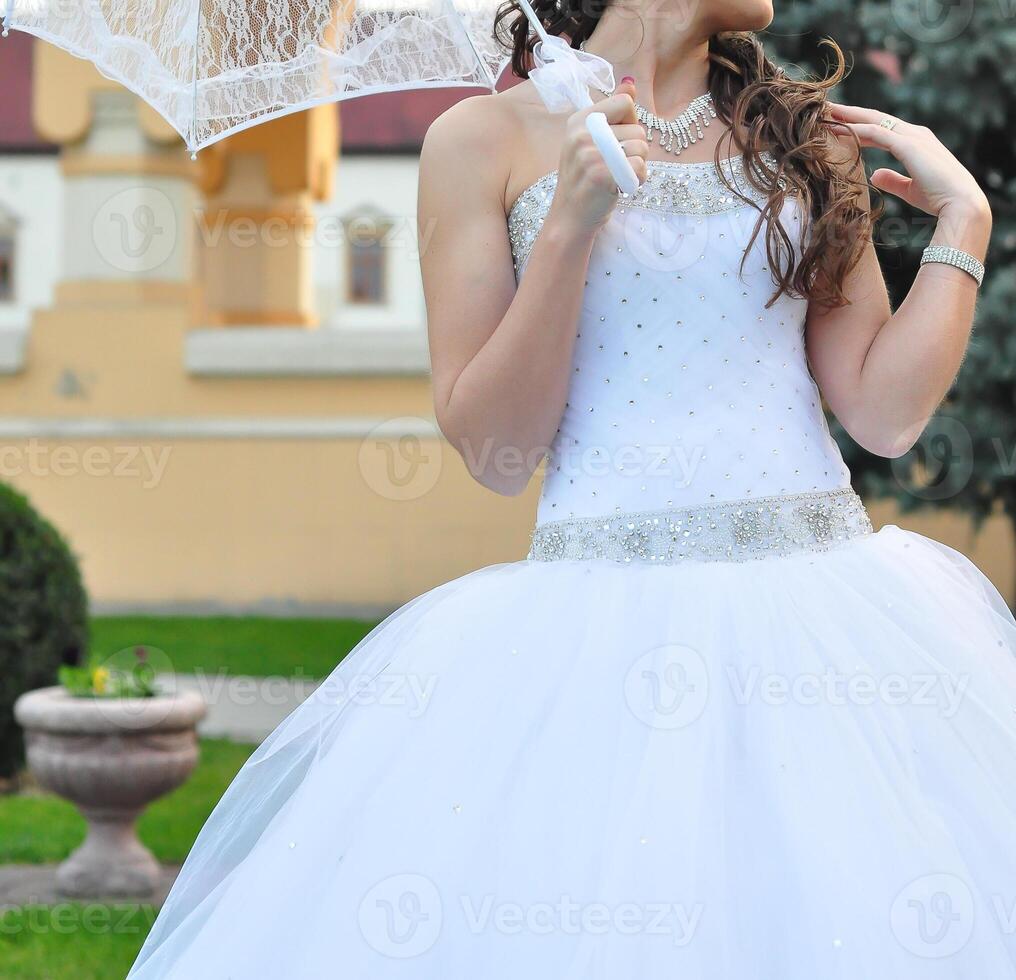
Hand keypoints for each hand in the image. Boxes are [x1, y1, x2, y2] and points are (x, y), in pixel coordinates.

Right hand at [548, 76, 648, 237]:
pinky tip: (623, 186)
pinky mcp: (602, 173)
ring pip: (642, 147)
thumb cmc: (584, 181)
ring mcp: (590, 153)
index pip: (624, 103)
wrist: (570, 218)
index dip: (630, 123)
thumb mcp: (590, 142)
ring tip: (620, 177)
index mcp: (579, 120)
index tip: (618, 142)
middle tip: (618, 167)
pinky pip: (639, 167)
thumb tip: (630, 84)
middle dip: (636, 150)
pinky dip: (638, 179)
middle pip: (637, 129)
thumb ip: (611, 113)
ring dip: (638, 166)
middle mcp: (582, 133)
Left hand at [827, 103, 990, 225]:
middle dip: (852, 112)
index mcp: (916, 142)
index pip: (884, 128)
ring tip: (826, 113)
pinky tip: (836, 129)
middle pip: (876, 118)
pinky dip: (855, 129)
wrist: (960, 203)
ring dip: (849, 116)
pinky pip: (876, 133)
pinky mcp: (908, 145)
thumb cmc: (939, 198)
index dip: (861, 124)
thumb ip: (893, 180)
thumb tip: (874, 175)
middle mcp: (915, 134)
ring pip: (874, 121)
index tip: (840, 123)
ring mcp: (912, 137)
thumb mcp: (910, 189)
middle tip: (828, 108)